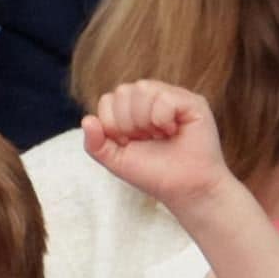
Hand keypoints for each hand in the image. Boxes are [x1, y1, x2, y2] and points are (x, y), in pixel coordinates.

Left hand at [82, 80, 230, 213]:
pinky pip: (164, 97)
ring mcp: (172, 98)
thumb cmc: (152, 173)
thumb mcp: (116, 160)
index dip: (112, 124)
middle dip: (127, 123)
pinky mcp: (191, 102)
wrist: (184, 189)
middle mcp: (151, 100)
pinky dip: (162, 118)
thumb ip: (95, 143)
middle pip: (122, 91)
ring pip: (142, 88)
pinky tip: (172, 131)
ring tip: (159, 136)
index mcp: (131, 111)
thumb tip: (86, 119)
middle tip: (146, 140)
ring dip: (144, 120)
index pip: (108, 100)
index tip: (128, 142)